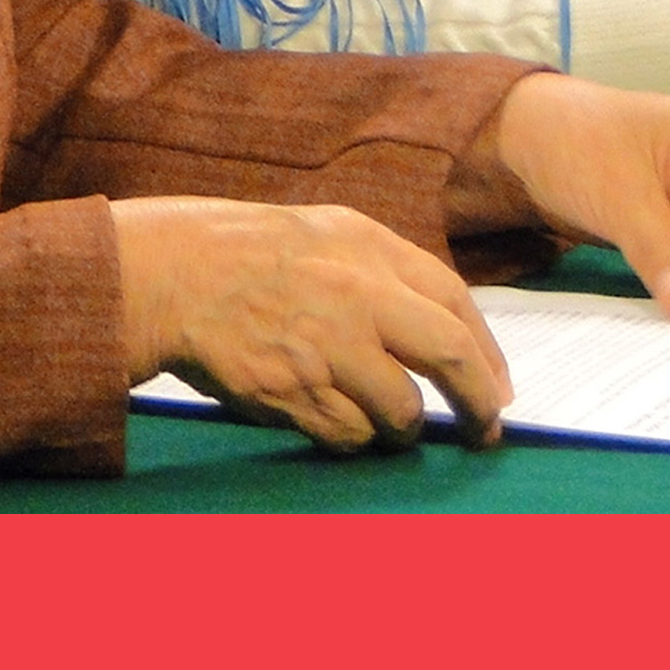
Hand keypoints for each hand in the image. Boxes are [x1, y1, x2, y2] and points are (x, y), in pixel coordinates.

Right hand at [111, 196, 510, 450]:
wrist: (171, 275)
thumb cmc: (249, 252)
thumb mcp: (326, 233)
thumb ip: (387, 271)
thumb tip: (449, 331)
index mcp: (367, 249)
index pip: (455, 303)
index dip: (488, 353)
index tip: (498, 387)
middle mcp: (356, 296)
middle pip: (449, 358)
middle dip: (477, 403)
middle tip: (485, 429)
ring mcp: (325, 348)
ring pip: (399, 413)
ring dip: (400, 427)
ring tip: (383, 421)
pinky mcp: (294, 393)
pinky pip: (348, 436)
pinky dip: (351, 437)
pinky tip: (333, 416)